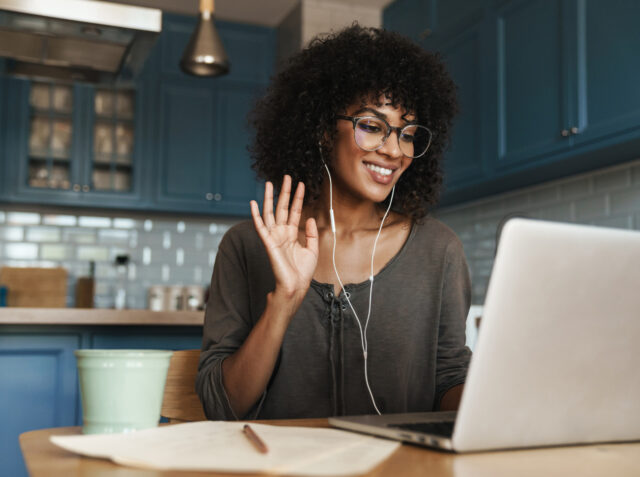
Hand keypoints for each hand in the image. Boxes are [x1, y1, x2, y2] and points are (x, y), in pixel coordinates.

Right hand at [250, 175, 318, 303]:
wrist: (295, 285)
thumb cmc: (302, 272)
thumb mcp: (312, 249)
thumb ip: (311, 233)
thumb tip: (309, 218)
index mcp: (292, 234)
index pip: (295, 211)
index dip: (298, 198)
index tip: (301, 184)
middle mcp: (282, 232)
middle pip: (282, 207)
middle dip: (284, 192)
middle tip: (286, 177)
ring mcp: (274, 236)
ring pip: (270, 213)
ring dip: (269, 198)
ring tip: (270, 183)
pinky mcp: (268, 243)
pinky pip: (260, 226)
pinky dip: (255, 215)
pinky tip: (253, 203)